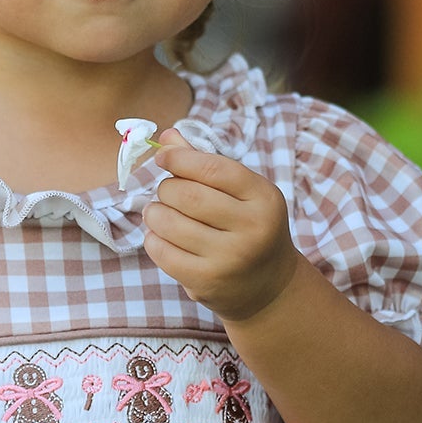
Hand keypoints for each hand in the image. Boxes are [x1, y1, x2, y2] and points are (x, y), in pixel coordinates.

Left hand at [141, 128, 301, 322]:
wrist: (268, 286)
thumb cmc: (248, 227)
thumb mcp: (241, 193)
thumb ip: (206, 163)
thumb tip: (167, 136)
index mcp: (264, 197)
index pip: (213, 168)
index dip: (180, 158)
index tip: (163, 157)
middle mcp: (252, 228)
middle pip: (187, 195)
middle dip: (166, 188)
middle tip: (166, 192)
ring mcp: (230, 258)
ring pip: (170, 222)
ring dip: (154, 212)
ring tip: (158, 212)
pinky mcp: (207, 281)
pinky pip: (162, 251)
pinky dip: (153, 238)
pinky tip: (160, 235)